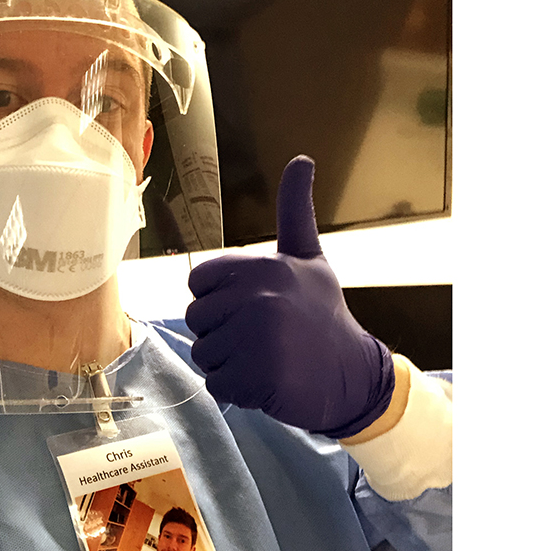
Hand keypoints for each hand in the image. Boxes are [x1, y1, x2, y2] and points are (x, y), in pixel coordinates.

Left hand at [185, 156, 393, 437]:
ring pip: (204, 353)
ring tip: (266, 358)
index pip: (198, 281)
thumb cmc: (323, 316)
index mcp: (264, 267)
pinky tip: (267, 381)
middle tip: (262, 338)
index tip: (251, 306)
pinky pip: (217, 384)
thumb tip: (301, 160)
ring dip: (228, 363)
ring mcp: (258, 339)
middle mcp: (260, 298)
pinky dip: (237, 390)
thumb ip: (296, 211)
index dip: (218, 298)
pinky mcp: (258, 377)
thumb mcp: (310, 258)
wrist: (353, 376)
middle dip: (221, 333)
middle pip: (197, 318)